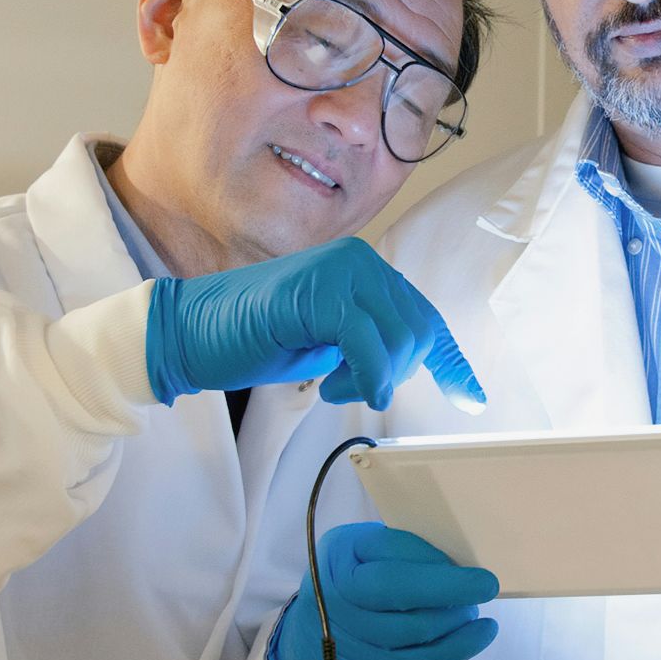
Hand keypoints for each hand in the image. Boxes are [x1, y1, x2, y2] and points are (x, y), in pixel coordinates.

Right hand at [145, 237, 483, 411]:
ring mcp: (339, 271)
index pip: (425, 316)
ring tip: (332, 385)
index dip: (451, 361)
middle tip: (352, 389)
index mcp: (366, 271)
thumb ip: (370, 341)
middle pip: (419, 331)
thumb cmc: (256, 340)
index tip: (470, 398)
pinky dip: (366, 376)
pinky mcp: (317, 293)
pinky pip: (367, 343)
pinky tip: (341, 390)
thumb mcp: (330, 343)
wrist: (189, 333)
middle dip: (397, 373)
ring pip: (399, 338)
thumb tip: (407, 362)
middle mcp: (360, 261)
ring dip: (374, 377)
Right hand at [269, 522, 498, 659]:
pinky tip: (479, 633)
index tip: (467, 562)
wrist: (318, 626)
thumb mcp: (367, 548)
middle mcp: (338, 593)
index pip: (387, 550)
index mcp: (340, 552)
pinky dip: (456, 646)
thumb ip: (402, 548)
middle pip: (395, 591)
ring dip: (454, 618)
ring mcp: (350, 634)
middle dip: (448, 589)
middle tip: (486, 585)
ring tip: (474, 607)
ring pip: (412, 629)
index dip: (429, 558)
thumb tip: (458, 559)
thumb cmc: (357, 574)